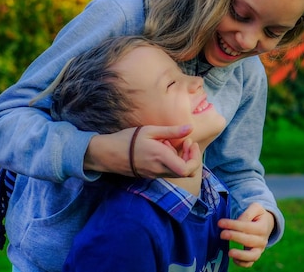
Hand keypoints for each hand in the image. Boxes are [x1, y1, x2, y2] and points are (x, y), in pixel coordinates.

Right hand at [85, 125, 200, 177]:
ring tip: (171, 143)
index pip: (187, 169)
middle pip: (186, 173)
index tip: (191, 143)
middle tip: (187, 142)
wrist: (108, 153)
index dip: (195, 158)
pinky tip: (163, 149)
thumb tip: (190, 129)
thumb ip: (172, 131)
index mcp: (161, 158)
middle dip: (191, 158)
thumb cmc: (128, 139)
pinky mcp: (151, 175)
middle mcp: (160, 170)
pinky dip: (172, 162)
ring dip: (182, 159)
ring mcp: (155, 175)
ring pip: (178, 173)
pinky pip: (168, 171)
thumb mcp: (150, 130)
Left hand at [218, 203, 275, 267]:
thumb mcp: (255, 208)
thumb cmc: (258, 215)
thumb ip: (247, 213)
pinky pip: (249, 263)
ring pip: (253, 256)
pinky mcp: (254, 256)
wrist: (266, 224)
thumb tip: (238, 222)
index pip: (247, 226)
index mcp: (263, 227)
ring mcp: (259, 249)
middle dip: (234, 237)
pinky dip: (242, 263)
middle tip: (222, 234)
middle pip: (249, 240)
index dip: (233, 224)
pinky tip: (233, 258)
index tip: (220, 223)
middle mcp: (262, 240)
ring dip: (241, 255)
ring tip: (229, 252)